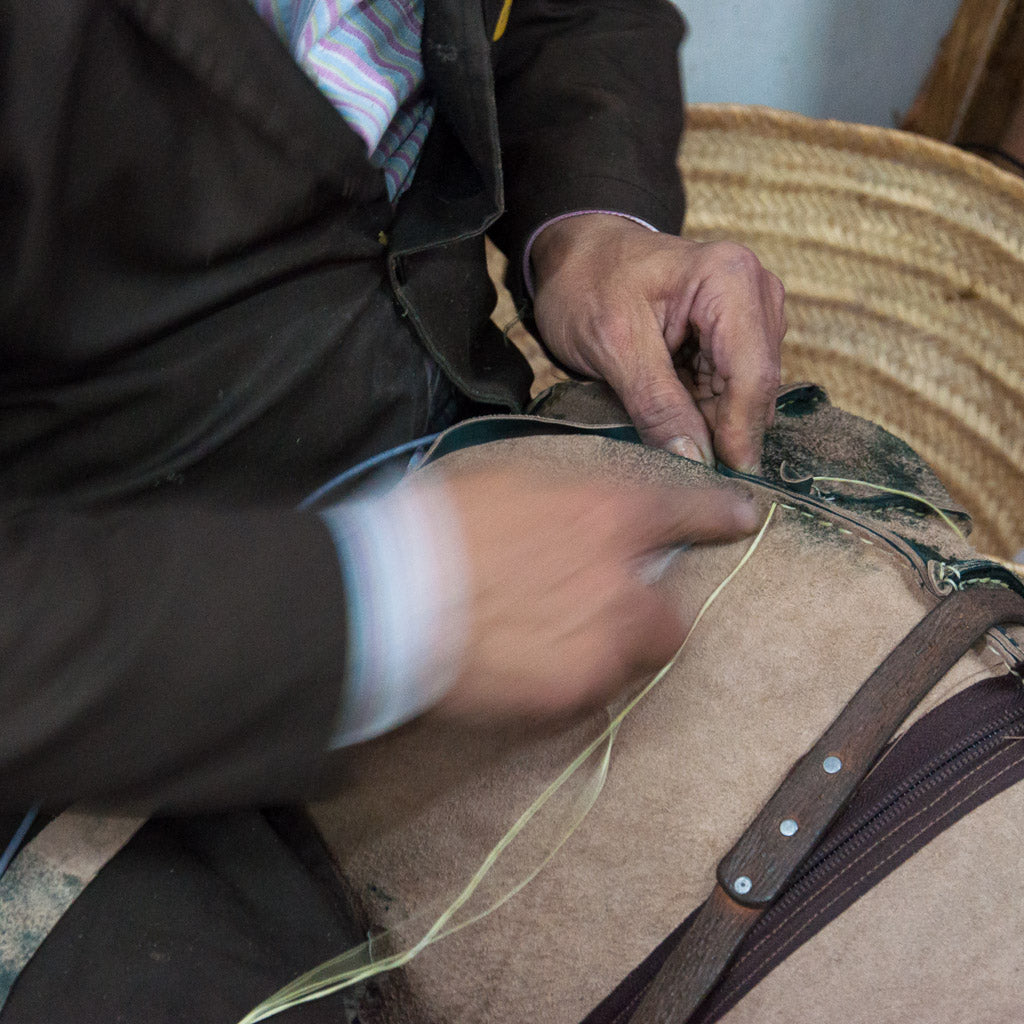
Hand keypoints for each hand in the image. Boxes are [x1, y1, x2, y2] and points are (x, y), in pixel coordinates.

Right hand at [431, 464, 758, 721]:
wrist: (390, 595)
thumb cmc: (435, 525)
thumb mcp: (508, 480)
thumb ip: (567, 497)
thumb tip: (582, 510)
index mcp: (603, 513)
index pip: (682, 509)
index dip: (716, 515)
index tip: (743, 519)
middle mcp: (619, 578)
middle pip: (668, 613)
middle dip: (644, 616)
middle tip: (595, 612)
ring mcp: (601, 641)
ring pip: (631, 656)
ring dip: (604, 650)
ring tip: (543, 641)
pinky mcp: (570, 692)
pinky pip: (587, 691)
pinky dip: (566, 681)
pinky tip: (521, 664)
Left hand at [530, 214, 785, 473]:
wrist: (575, 257)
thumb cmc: (587, 285)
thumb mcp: (614, 346)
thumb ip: (657, 405)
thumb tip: (695, 461)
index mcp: (730, 280)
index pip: (752, 375)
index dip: (739, 435)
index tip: (722, 483)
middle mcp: (756, 293)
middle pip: (755, 388)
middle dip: (723, 433)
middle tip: (682, 471)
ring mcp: (752, 315)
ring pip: (746, 396)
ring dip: (710, 424)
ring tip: (661, 431)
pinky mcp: (739, 337)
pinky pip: (732, 391)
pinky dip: (703, 411)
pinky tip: (671, 417)